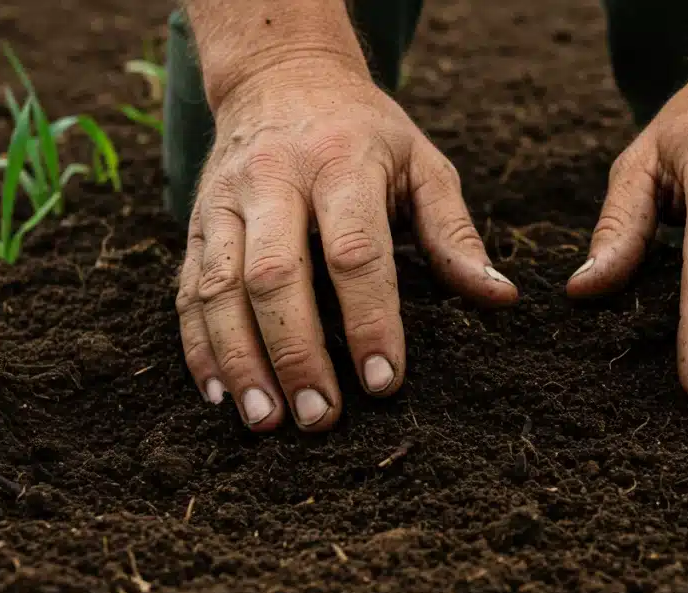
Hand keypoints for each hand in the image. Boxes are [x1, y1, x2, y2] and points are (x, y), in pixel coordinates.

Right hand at [175, 57, 516, 430]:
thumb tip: (501, 297)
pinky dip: (200, 347)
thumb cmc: (367, 134)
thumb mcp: (423, 165)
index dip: (368, 319)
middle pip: (276, 277)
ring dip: (242, 362)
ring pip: (219, 289)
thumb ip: (454, 234)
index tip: (383, 382)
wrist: (281, 76)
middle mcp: (275, 181)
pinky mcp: (196, 223)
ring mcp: (225, 202)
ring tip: (267, 421)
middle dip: (297, 354)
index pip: (354, 252)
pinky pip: (187, 290)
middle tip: (321, 417)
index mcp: (342, 165)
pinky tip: (220, 396)